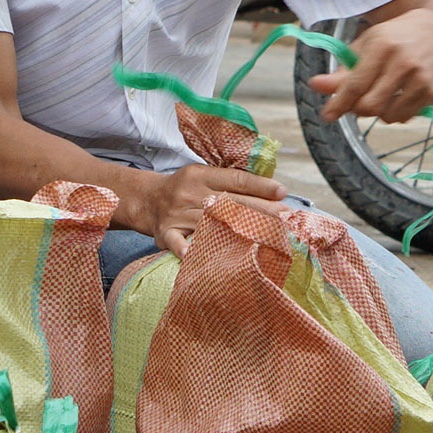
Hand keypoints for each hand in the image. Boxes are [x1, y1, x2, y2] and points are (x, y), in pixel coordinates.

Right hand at [137, 163, 285, 255]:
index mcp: (201, 175)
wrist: (146, 201)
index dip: (260, 186)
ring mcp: (178, 214)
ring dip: (237, 232)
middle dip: (260, 210)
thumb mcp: (203, 176)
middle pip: (230, 202)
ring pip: (211, 223)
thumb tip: (272, 191)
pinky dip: (185, 250)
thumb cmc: (185, 190)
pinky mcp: (166, 232)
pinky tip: (195, 256)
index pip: (236, 179)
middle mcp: (190, 192)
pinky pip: (177, 242)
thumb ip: (230, 183)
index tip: (282, 193)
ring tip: (264, 238)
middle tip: (285, 218)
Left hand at [312, 0, 432, 124]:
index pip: (355, 83)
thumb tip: (315, 86)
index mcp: (382, 44)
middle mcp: (402, 61)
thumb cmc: (395, 40)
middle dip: (357, 109)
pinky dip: (394, 113)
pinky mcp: (431, 91)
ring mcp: (419, 77)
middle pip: (369, 105)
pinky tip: (397, 96)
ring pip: (386, 115)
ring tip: (380, 95)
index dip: (338, 102)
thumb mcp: (367, 46)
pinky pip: (404, 117)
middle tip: (356, 102)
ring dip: (377, 112)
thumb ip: (342, 70)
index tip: (327, 115)